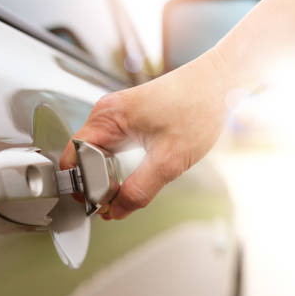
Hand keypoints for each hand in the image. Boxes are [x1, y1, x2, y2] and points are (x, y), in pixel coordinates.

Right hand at [60, 48, 232, 219]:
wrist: (219, 85)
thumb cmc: (198, 108)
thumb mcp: (169, 160)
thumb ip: (140, 190)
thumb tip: (117, 210)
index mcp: (107, 117)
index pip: (75, 159)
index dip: (86, 186)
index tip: (104, 204)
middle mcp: (107, 114)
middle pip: (82, 157)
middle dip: (93, 185)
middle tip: (113, 204)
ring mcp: (117, 116)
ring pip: (96, 154)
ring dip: (105, 176)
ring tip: (121, 193)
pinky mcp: (129, 119)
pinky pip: (111, 148)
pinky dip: (115, 167)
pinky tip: (128, 179)